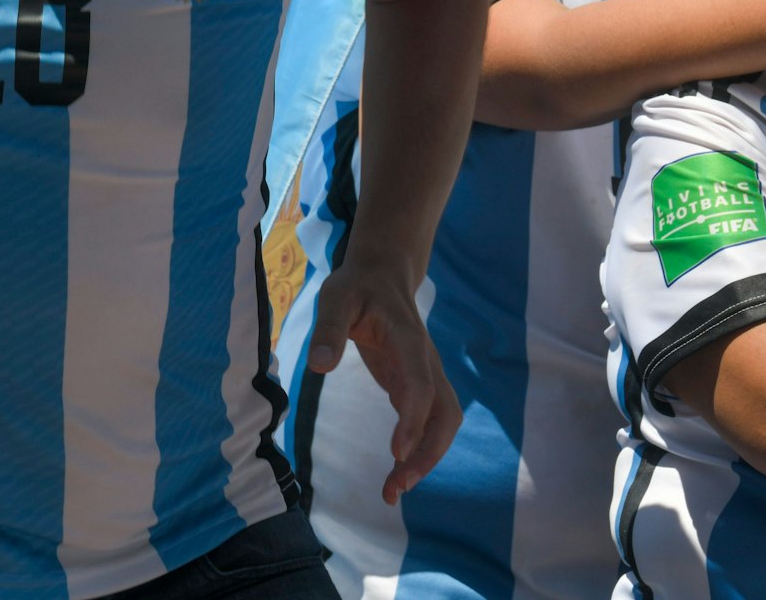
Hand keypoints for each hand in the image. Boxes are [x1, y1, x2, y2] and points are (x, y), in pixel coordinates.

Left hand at [305, 255, 458, 504]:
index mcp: (409, 339)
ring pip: (443, 422)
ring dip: (426, 458)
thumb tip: (319, 366)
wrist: (383, 274)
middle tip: (396, 486)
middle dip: (428, 452)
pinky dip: (417, 450)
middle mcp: (426, 361)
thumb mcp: (335, 297)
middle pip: (446, 413)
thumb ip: (328, 329)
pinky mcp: (416, 385)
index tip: (398, 452)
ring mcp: (426, 374)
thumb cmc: (357, 286)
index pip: (420, 383)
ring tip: (393, 490)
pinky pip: (428, 422)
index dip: (414, 418)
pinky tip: (396, 472)